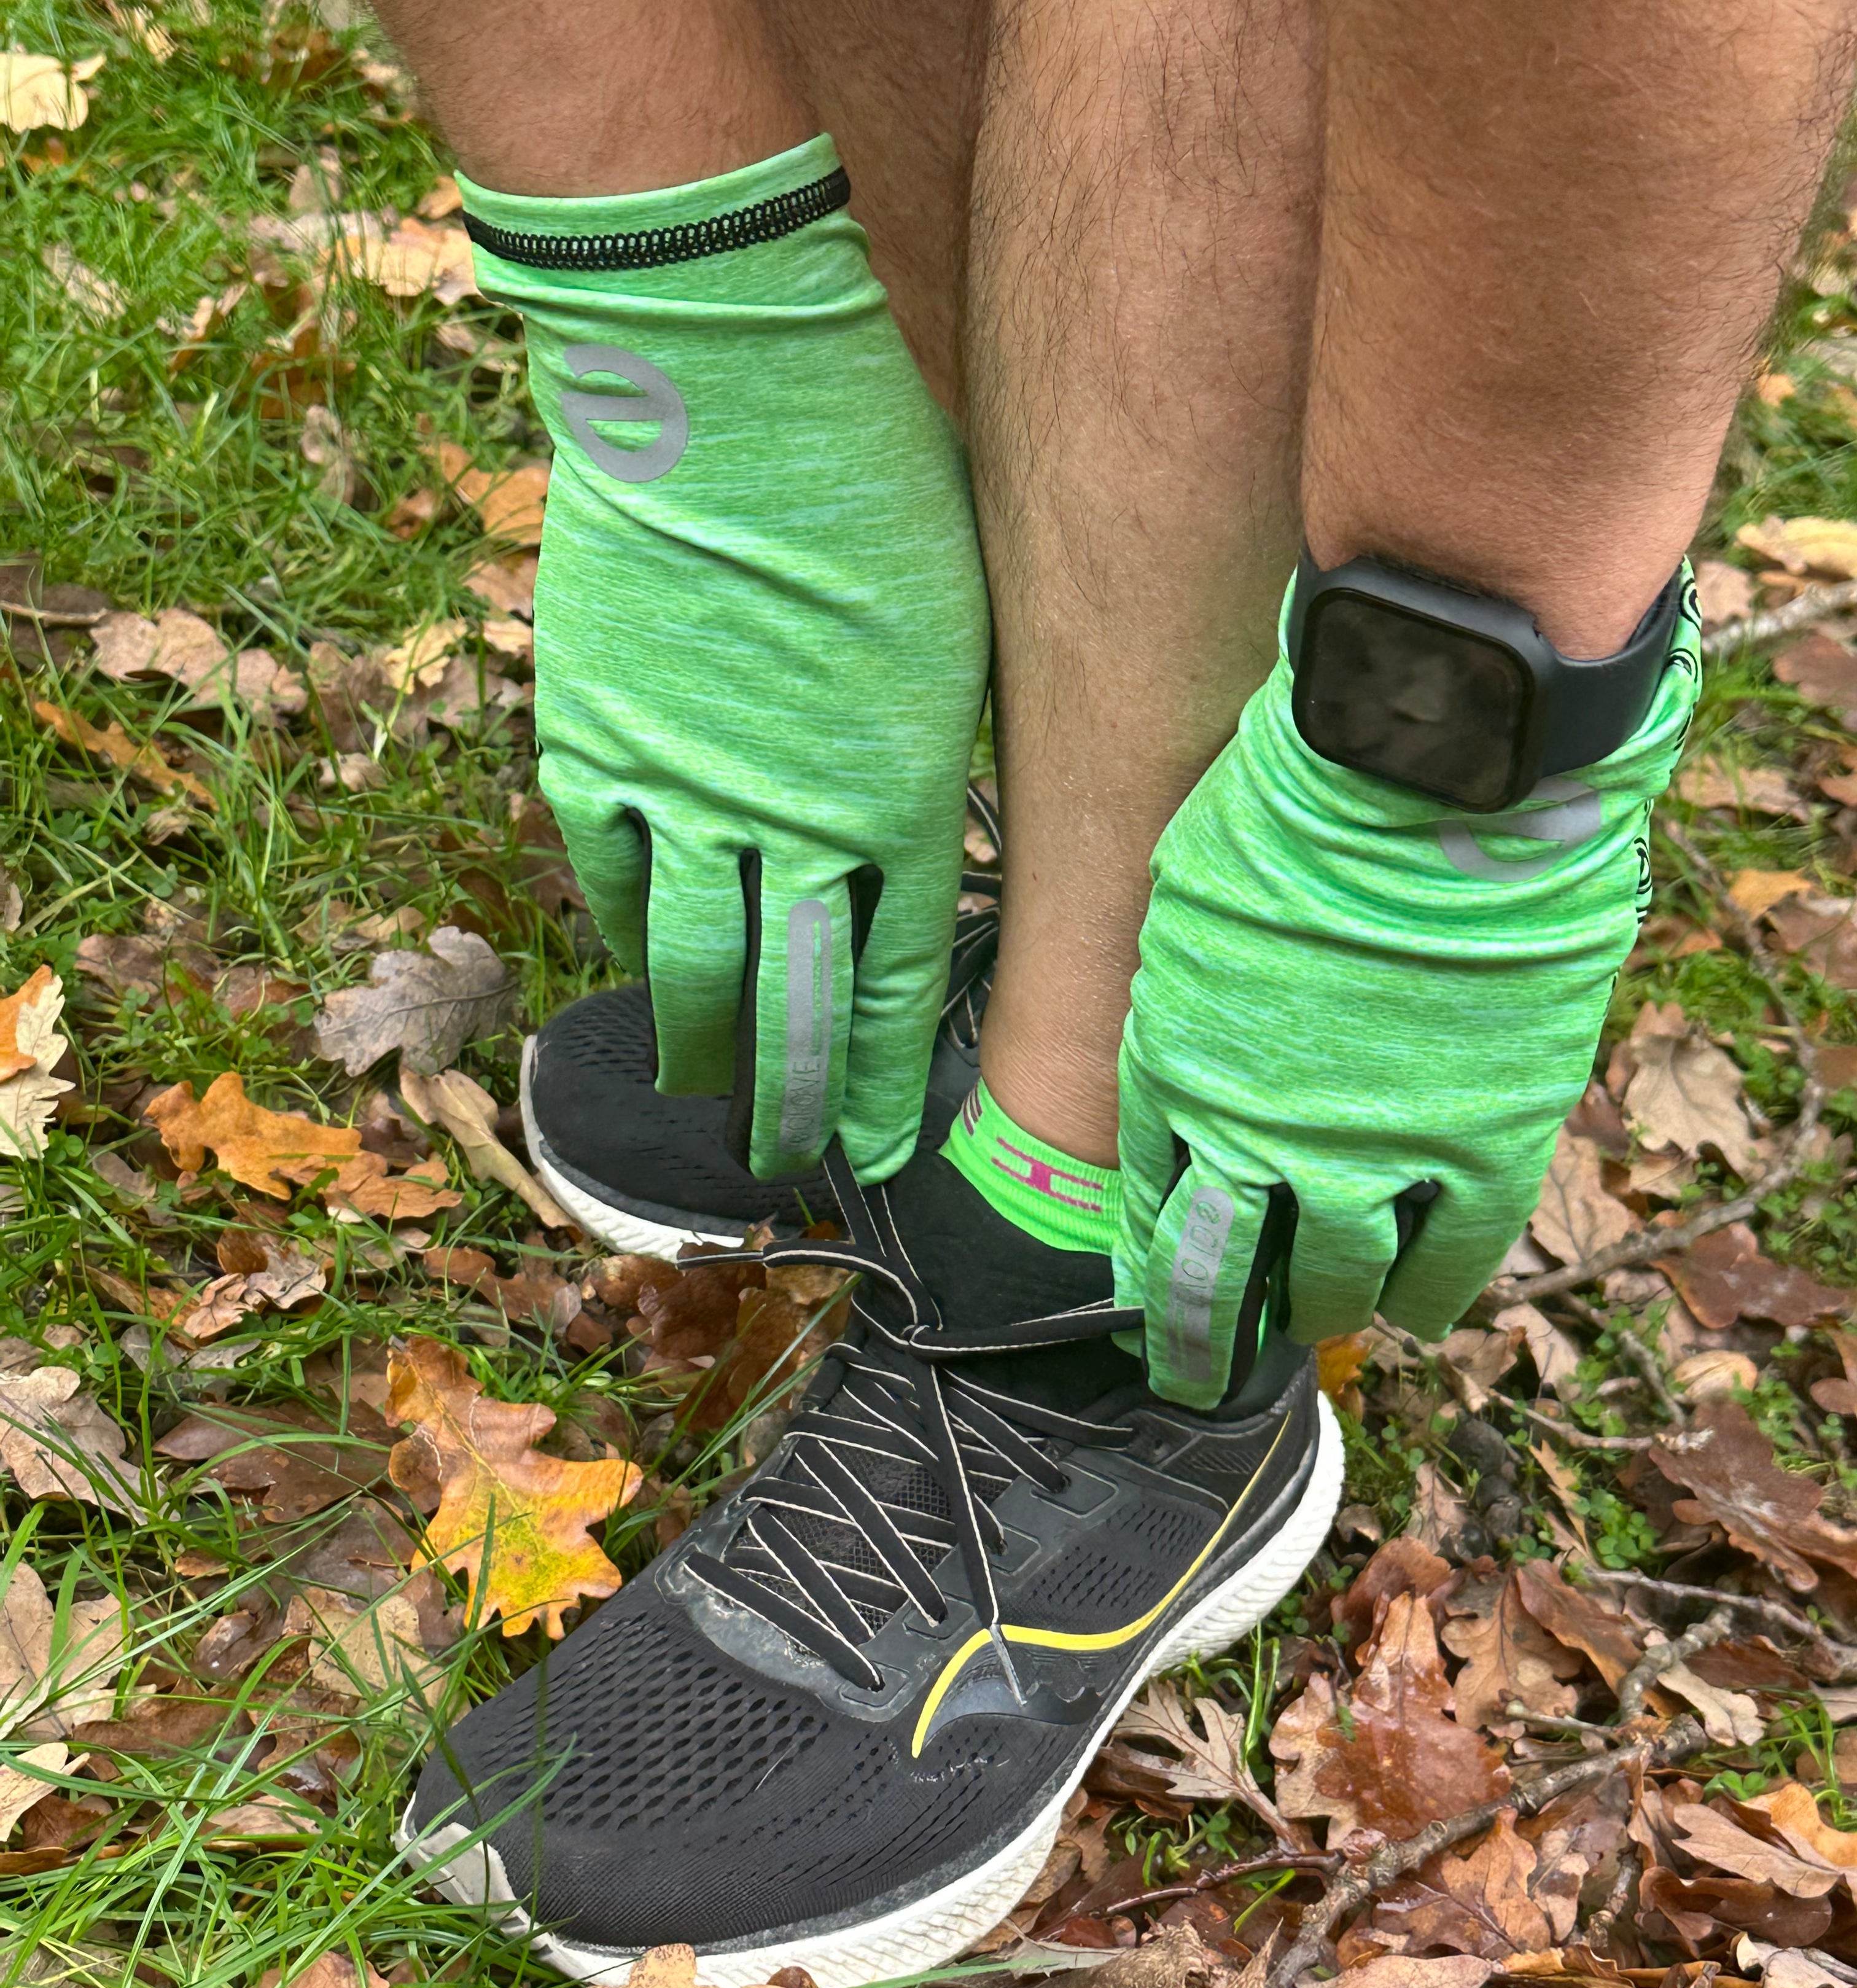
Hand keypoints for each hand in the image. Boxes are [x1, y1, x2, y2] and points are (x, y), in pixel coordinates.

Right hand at [490, 149, 992, 1184]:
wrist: (722, 382)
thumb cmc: (872, 483)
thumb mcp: (950, 636)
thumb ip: (924, 762)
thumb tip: (902, 843)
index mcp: (895, 797)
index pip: (892, 983)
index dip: (881, 1077)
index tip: (879, 1141)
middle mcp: (787, 822)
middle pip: (788, 1008)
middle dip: (792, 1103)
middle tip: (789, 1165)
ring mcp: (679, 792)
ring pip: (687, 967)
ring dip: (703, 1051)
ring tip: (709, 1106)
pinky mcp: (592, 745)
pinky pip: (608, 874)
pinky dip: (626, 927)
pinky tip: (641, 967)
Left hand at [1114, 592, 1699, 1405]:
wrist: (1430, 766)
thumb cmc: (1299, 800)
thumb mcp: (1193, 904)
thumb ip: (1189, 996)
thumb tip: (1198, 1038)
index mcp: (1174, 1075)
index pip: (1148, 1206)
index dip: (1145, 1265)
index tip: (1144, 1301)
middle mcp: (1261, 1138)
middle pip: (1219, 1277)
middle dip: (1201, 1340)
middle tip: (1194, 1375)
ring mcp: (1374, 1152)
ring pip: (1339, 1281)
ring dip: (1323, 1312)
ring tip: (1321, 1326)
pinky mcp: (1483, 1144)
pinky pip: (1457, 1256)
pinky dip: (1434, 1295)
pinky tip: (1419, 1318)